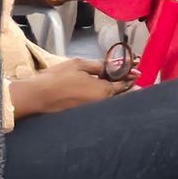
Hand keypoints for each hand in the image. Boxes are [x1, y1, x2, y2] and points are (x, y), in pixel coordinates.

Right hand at [8, 58, 129, 118]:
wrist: (39, 96)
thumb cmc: (58, 78)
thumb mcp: (79, 65)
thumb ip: (99, 65)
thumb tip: (114, 65)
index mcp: (103, 90)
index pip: (123, 82)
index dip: (131, 73)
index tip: (138, 67)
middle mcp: (102, 103)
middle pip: (120, 94)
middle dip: (129, 85)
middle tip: (136, 77)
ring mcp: (94, 110)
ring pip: (112, 100)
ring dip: (119, 92)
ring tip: (126, 85)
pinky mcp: (85, 114)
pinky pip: (102, 104)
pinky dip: (108, 98)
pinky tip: (106, 92)